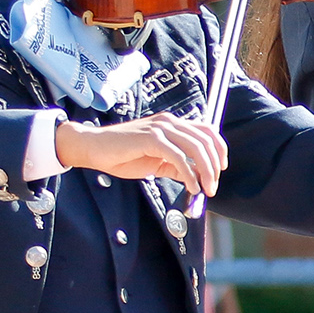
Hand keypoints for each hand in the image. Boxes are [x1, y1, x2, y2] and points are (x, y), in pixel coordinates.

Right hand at [56, 114, 227, 199]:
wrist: (93, 148)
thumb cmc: (122, 155)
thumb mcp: (156, 162)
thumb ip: (176, 166)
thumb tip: (197, 177)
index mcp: (172, 124)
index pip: (207, 130)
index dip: (219, 149)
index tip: (220, 169)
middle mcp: (169, 122)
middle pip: (206, 140)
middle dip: (214, 166)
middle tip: (212, 187)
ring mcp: (160, 128)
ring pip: (196, 148)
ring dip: (206, 172)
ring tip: (205, 190)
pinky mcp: (150, 139)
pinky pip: (178, 157)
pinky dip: (189, 174)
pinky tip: (191, 187)